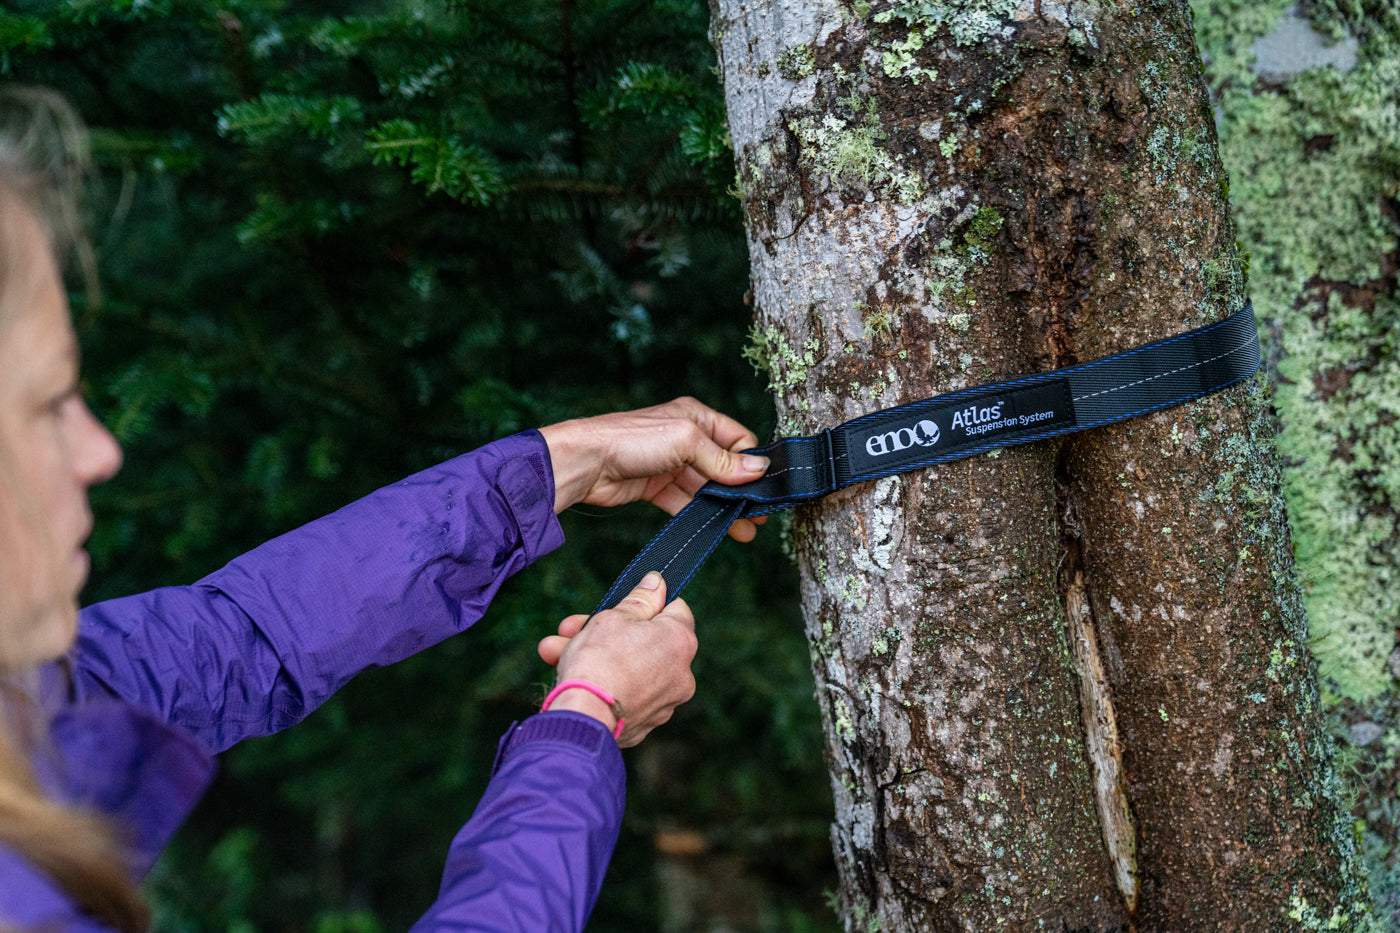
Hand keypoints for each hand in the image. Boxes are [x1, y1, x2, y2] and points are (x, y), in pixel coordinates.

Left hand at [538, 396, 768, 541]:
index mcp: (697, 417)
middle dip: (742, 491)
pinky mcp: (656, 487)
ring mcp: (671, 464)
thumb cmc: (631, 439)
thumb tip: (757, 469)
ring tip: (745, 531)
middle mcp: (686, 438)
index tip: (764, 488)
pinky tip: (716, 530)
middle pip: (724, 467)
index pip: (738, 440)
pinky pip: (686, 503)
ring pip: (707, 489)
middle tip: (760, 515)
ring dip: (724, 509)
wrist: (585, 463)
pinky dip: (700, 516)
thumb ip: (722, 459)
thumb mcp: (685, 441)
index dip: (751, 463)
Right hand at [538, 572, 695, 746]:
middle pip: (644, 640)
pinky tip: (569, 679)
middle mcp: (681, 673)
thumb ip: (640, 599)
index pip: (674, 608)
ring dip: (596, 658)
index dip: (647, 602)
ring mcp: (664, 703)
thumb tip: (658, 582)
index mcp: (680, 641)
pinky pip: (624, 695)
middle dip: (605, 631)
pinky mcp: (644, 724)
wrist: (583, 718)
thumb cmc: (599, 661)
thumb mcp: (615, 618)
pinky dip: (603, 685)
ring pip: (629, 669)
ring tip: (555, 651)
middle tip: (572, 628)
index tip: (624, 604)